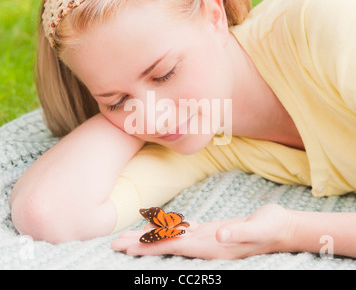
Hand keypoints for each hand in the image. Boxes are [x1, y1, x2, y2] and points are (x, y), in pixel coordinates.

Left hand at [111, 204, 294, 259]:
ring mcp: (207, 240)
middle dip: (141, 245)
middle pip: (167, 245)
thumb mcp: (259, 227)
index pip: (174, 246)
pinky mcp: (210, 232)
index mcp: (212, 246)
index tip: (127, 248)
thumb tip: (218, 235)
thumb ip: (238, 232)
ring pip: (172, 238)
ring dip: (151, 238)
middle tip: (116, 245)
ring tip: (130, 238)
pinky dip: (168, 229)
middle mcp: (205, 245)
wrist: (281, 228)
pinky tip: (158, 228)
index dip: (149, 246)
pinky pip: (184, 231)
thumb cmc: (271, 226)